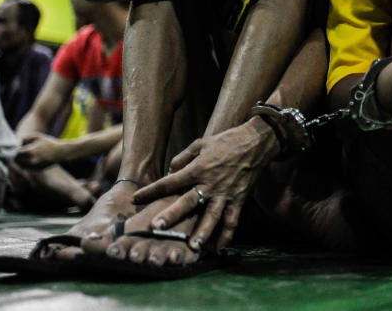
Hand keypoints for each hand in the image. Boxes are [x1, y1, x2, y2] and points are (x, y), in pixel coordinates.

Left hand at [15, 134, 64, 167]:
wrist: (61, 152)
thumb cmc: (49, 143)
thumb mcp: (38, 136)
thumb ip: (25, 138)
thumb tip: (19, 144)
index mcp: (30, 152)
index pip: (16, 154)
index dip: (16, 151)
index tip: (19, 149)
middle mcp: (31, 161)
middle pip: (17, 161)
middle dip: (18, 157)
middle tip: (20, 154)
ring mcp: (35, 166)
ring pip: (22, 166)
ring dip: (21, 162)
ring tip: (26, 157)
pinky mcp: (38, 169)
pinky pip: (28, 168)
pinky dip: (27, 165)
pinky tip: (31, 160)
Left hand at [130, 119, 279, 250]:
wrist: (256, 142)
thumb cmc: (226, 141)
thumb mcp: (201, 143)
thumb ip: (183, 158)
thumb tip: (170, 172)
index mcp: (198, 168)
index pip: (170, 181)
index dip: (152, 190)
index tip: (135, 199)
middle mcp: (210, 183)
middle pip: (188, 201)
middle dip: (172, 215)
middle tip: (156, 228)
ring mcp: (225, 193)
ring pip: (212, 216)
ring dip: (202, 232)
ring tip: (192, 247)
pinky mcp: (238, 199)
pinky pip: (232, 221)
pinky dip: (226, 236)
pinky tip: (218, 250)